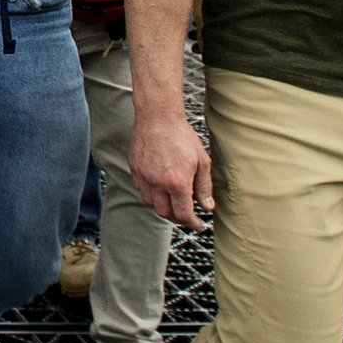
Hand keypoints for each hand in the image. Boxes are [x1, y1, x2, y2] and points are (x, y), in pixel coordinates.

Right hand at [131, 111, 213, 229]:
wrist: (158, 117)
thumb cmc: (182, 136)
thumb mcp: (202, 161)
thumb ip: (204, 187)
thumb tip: (208, 206)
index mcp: (177, 182)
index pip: (184, 214)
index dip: (192, 223)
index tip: (198, 226)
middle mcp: (158, 183)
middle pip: (165, 213)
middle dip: (178, 218)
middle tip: (187, 214)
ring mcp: (144, 177)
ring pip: (151, 203)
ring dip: (163, 206)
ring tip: (173, 199)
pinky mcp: (134, 170)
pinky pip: (142, 190)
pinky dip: (152, 194)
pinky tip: (160, 186)